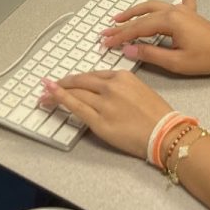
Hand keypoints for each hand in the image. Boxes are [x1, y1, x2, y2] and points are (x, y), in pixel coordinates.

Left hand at [41, 70, 173, 158]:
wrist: (165, 133)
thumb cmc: (158, 115)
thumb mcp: (140, 90)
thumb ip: (120, 88)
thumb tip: (103, 93)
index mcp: (122, 76)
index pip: (92, 76)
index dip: (76, 79)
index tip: (66, 82)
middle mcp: (111, 86)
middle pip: (80, 82)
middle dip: (62, 84)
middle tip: (49, 86)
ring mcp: (104, 103)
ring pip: (75, 93)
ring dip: (56, 92)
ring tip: (44, 94)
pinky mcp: (99, 120)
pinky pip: (75, 107)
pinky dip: (60, 99)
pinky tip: (50, 95)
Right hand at [100, 0, 209, 75]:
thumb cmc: (207, 58)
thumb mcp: (176, 62)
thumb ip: (150, 54)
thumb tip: (128, 50)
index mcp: (170, 21)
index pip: (138, 29)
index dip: (120, 36)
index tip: (106, 42)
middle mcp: (174, 11)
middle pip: (142, 16)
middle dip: (123, 25)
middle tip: (107, 32)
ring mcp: (183, 10)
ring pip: (154, 5)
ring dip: (137, 10)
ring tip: (120, 16)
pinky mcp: (191, 13)